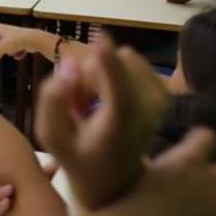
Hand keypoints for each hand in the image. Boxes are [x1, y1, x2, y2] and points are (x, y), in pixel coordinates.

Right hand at [0, 15, 40, 59]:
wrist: (34, 40)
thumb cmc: (19, 39)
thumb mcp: (2, 47)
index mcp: (1, 29)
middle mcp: (8, 31)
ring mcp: (16, 37)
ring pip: (8, 47)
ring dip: (10, 52)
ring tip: (13, 52)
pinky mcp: (23, 42)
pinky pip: (17, 51)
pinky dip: (18, 54)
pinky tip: (19, 55)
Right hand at [35, 41, 169, 211]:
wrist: (114, 177)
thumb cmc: (79, 158)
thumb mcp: (52, 139)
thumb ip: (52, 104)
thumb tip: (68, 67)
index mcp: (120, 129)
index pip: (119, 95)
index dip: (109, 65)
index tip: (101, 37)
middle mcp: (148, 113)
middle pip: (109, 67)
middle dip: (86, 75)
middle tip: (78, 105)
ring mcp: (160, 101)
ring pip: (119, 58)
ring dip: (99, 73)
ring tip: (92, 103)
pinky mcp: (163, 91)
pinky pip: (131, 58)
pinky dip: (115, 70)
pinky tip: (108, 94)